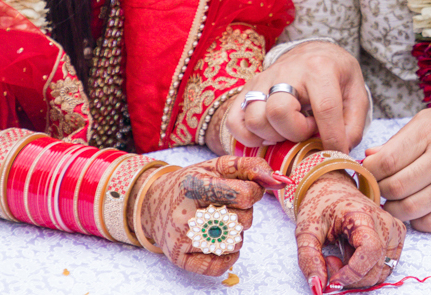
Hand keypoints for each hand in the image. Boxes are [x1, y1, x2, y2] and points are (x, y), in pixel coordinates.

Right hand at [139, 156, 287, 276]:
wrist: (152, 204)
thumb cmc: (191, 183)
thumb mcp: (216, 166)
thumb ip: (250, 166)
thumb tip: (279, 179)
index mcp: (197, 185)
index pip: (245, 195)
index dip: (253, 192)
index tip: (245, 190)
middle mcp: (188, 214)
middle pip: (244, 220)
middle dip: (243, 212)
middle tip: (226, 206)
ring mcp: (184, 240)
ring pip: (236, 242)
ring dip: (235, 233)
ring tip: (217, 221)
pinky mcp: (181, 259)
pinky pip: (220, 265)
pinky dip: (227, 255)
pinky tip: (218, 241)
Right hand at [227, 41, 367, 151]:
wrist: (315, 53)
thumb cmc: (336, 76)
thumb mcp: (356, 93)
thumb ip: (353, 124)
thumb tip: (338, 151)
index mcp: (320, 69)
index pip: (325, 108)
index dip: (332, 138)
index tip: (336, 151)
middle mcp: (287, 71)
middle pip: (279, 112)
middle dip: (296, 133)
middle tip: (308, 129)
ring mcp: (263, 79)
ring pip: (255, 119)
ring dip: (274, 136)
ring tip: (290, 129)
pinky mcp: (248, 89)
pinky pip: (235, 121)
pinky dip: (248, 137)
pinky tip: (269, 136)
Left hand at [296, 172, 405, 292]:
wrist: (333, 188)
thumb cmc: (320, 206)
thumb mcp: (306, 231)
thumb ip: (309, 259)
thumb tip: (318, 288)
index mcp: (363, 214)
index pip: (370, 251)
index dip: (352, 273)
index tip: (332, 280)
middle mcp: (385, 222)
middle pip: (374, 269)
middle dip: (349, 276)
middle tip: (329, 262)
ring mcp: (394, 229)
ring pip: (381, 272)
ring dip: (358, 274)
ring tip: (341, 256)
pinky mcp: (397, 236)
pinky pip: (385, 267)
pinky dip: (367, 269)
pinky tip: (353, 254)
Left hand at [363, 106, 430, 231]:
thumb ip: (399, 140)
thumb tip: (368, 158)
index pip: (387, 161)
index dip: (369, 172)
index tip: (365, 174)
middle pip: (396, 187)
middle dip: (380, 192)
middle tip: (378, 189)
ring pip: (411, 209)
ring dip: (395, 209)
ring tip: (394, 200)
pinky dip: (417, 221)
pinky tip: (416, 208)